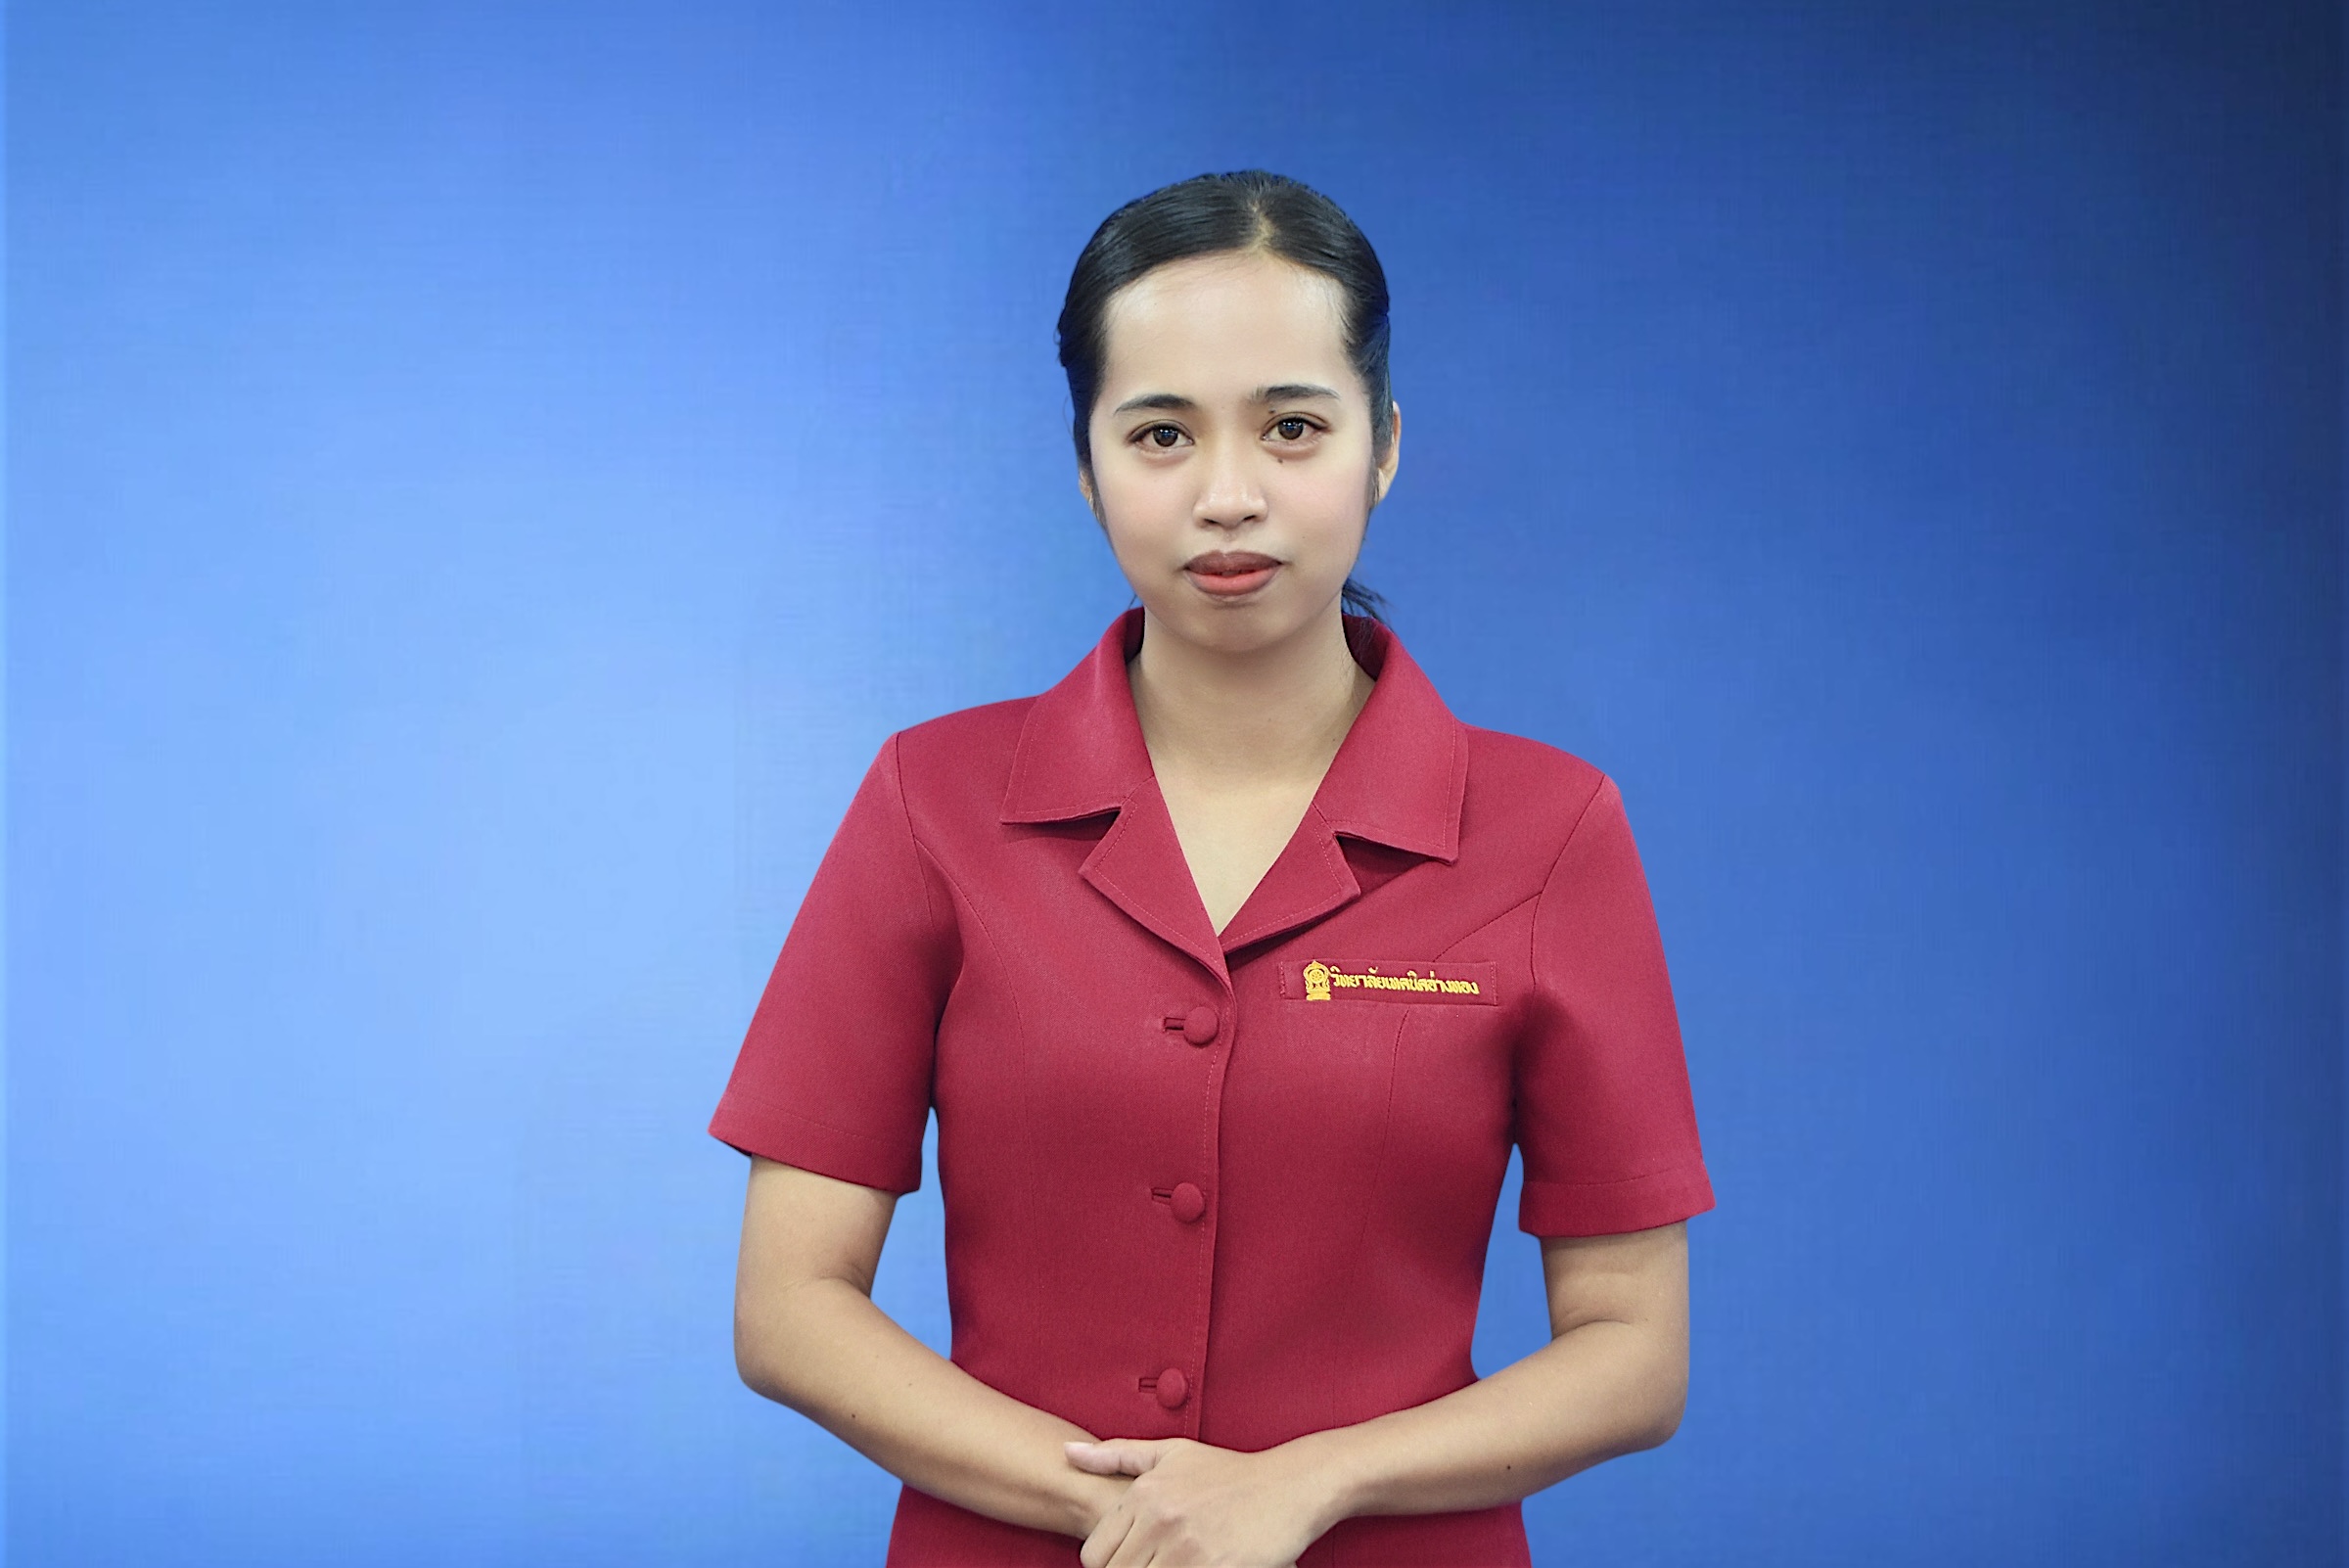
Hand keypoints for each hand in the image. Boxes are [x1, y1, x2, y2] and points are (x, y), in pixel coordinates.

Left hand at [1064, 1436, 1337, 1566]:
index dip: (1109, 1566)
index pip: (1094, 1556)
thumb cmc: (1230, 1473)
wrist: (1290, 1486)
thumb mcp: (1172, 1454)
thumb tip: (1067, 1451)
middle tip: (1158, 1562)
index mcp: (1144, 1494)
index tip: (1133, 1560)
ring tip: (1178, 1562)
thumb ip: (1117, 1455)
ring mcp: (1187, 1549)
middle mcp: (1160, 1520)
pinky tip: (1199, 1567)